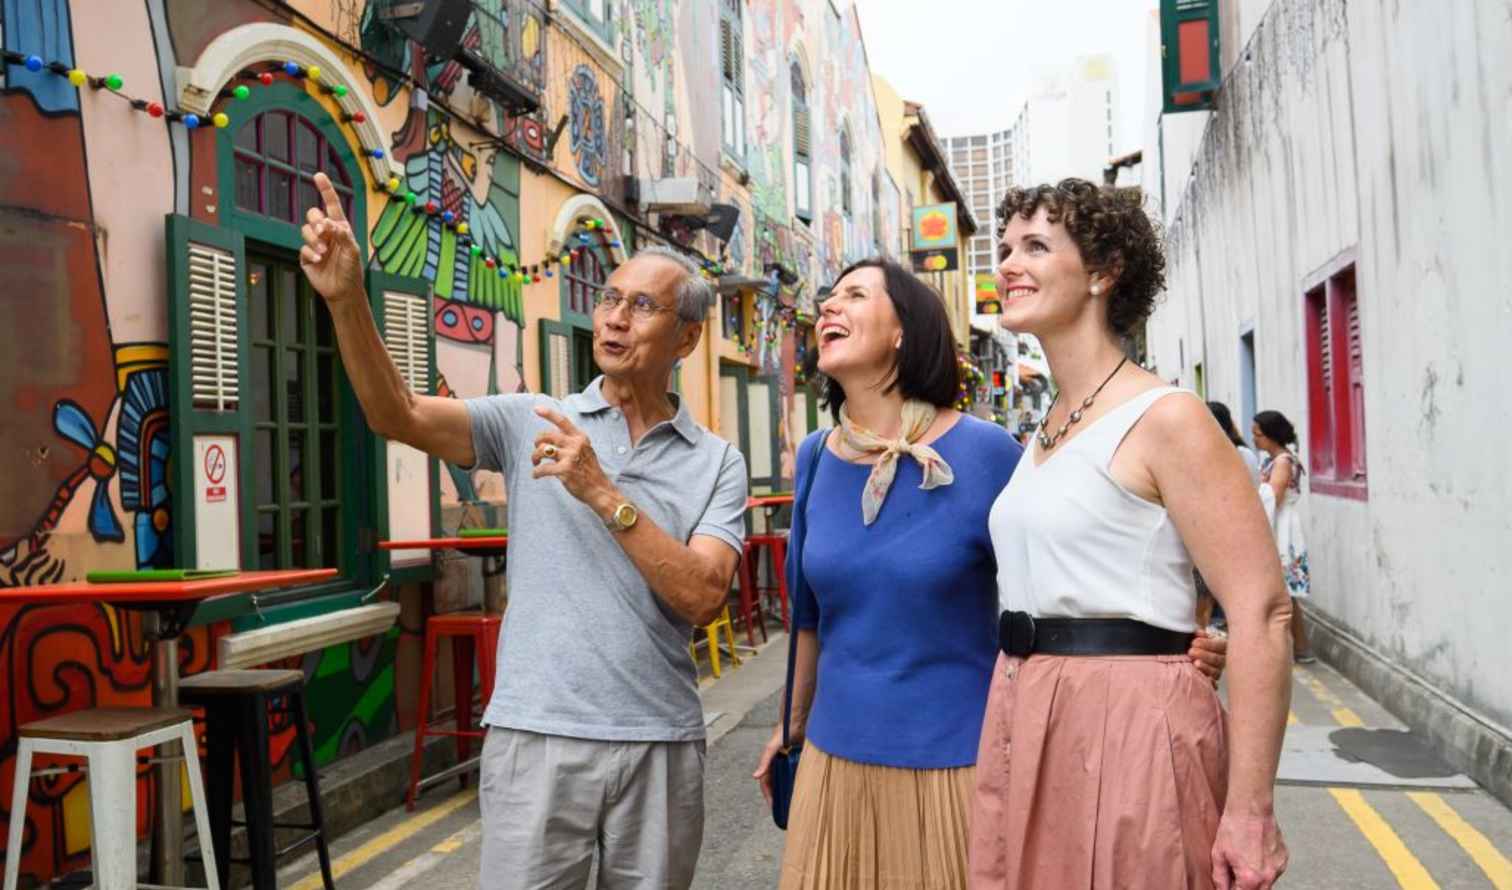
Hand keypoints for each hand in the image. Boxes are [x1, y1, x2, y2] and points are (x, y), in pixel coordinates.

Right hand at [299, 172, 363, 305]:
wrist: (343, 291)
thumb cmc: (352, 270)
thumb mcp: (353, 251)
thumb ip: (344, 236)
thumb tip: (331, 223)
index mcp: (340, 228)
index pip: (331, 205)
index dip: (325, 190)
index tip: (318, 176)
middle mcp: (326, 233)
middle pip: (313, 214)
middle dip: (316, 220)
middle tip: (324, 231)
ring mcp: (315, 244)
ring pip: (305, 230)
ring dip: (314, 239)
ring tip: (324, 251)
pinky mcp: (306, 256)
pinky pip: (302, 248)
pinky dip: (310, 252)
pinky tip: (319, 259)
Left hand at [530, 406, 614, 512]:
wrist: (599, 489)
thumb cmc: (589, 470)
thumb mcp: (585, 449)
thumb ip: (571, 441)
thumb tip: (550, 436)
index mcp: (580, 437)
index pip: (562, 421)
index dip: (548, 413)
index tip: (536, 409)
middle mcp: (575, 444)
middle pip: (546, 435)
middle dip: (536, 442)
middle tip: (537, 451)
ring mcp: (570, 457)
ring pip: (542, 450)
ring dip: (534, 457)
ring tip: (536, 463)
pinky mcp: (565, 470)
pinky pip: (542, 468)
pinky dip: (536, 472)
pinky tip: (536, 475)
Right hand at [752, 725, 797, 804]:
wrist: (798, 721)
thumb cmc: (782, 733)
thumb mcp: (771, 748)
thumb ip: (764, 761)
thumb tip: (755, 776)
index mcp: (769, 764)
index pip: (767, 784)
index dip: (769, 796)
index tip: (773, 807)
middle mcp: (778, 766)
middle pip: (777, 785)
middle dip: (779, 798)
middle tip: (785, 811)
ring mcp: (789, 764)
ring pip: (787, 782)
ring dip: (789, 792)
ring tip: (795, 805)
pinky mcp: (798, 762)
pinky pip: (797, 776)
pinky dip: (799, 784)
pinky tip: (805, 792)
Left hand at [1190, 627, 1227, 683]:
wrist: (1196, 653)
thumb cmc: (1199, 643)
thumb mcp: (1201, 636)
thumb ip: (1200, 634)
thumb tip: (1198, 632)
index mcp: (1223, 647)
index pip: (1220, 645)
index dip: (1208, 644)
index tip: (1194, 642)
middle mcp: (1223, 660)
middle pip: (1218, 659)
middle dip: (1204, 655)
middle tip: (1191, 651)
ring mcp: (1218, 671)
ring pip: (1215, 672)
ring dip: (1205, 668)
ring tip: (1195, 664)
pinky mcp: (1212, 681)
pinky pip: (1213, 684)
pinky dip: (1209, 683)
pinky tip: (1203, 678)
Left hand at [1212, 807, 1287, 888]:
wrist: (1251, 809)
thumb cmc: (1233, 828)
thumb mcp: (1218, 854)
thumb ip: (1220, 878)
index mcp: (1250, 879)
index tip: (1229, 884)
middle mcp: (1268, 877)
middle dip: (1245, 887)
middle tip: (1236, 876)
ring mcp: (1279, 868)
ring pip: (1267, 884)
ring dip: (1256, 880)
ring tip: (1246, 861)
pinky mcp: (1284, 859)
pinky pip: (1274, 872)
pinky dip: (1265, 869)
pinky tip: (1256, 855)